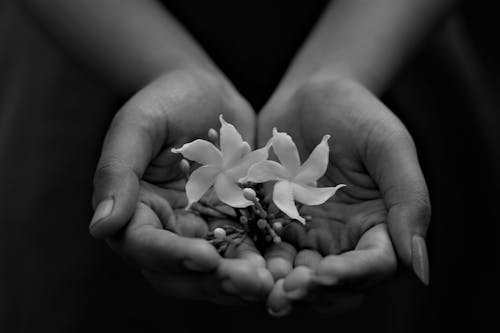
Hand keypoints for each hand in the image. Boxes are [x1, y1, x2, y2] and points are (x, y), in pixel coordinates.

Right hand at [89, 69, 271, 302]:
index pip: (144, 246)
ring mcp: (202, 228)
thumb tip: (101, 228)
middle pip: (179, 272)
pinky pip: (245, 250)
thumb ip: (117, 171)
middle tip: (248, 282)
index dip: (172, 257)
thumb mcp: (138, 124)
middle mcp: (166, 227)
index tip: (205, 258)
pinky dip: (260, 261)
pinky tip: (281, 266)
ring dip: (239, 280)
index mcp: (135, 209)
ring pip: (214, 269)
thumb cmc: (167, 100)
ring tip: (269, 282)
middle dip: (211, 282)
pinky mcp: (233, 223)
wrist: (208, 92)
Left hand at [258, 77, 429, 314]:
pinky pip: (263, 248)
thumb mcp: (389, 146)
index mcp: (379, 226)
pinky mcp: (274, 223)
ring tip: (256, 289)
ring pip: (295, 273)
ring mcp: (307, 233)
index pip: (374, 265)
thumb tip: (421, 270)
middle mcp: (344, 239)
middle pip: (333, 283)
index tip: (325, 274)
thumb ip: (410, 201)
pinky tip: (234, 265)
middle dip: (310, 292)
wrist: (311, 92)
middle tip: (285, 293)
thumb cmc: (358, 112)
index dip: (352, 276)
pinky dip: (252, 260)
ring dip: (276, 285)